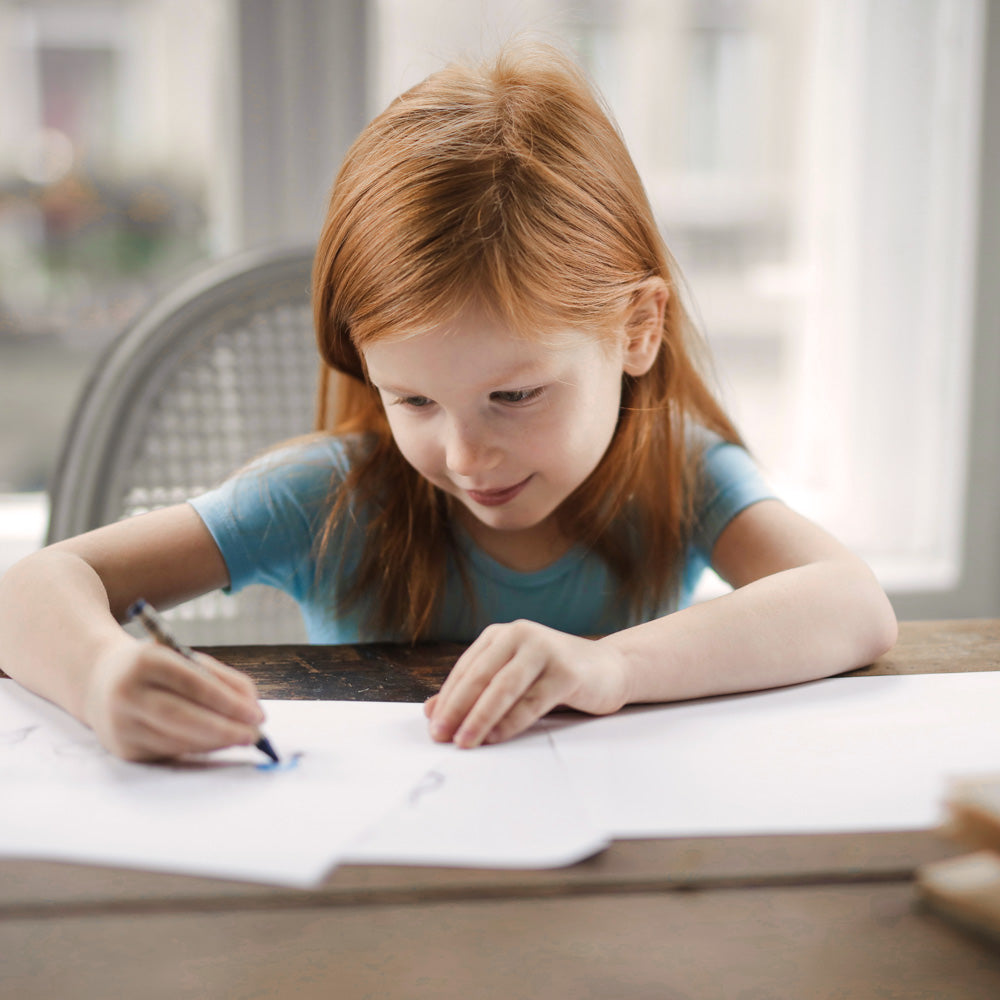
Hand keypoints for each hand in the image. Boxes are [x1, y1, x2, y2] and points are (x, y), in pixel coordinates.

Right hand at [82, 636, 265, 761]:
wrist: (98, 680)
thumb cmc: (154, 667)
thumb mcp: (182, 657)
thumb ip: (219, 677)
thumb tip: (252, 706)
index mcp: (146, 661)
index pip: (194, 684)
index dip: (229, 702)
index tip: (258, 715)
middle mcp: (128, 693)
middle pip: (183, 717)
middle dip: (226, 729)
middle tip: (255, 735)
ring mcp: (121, 723)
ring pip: (178, 739)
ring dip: (217, 742)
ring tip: (243, 738)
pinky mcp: (123, 748)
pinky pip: (169, 751)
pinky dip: (199, 748)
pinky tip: (218, 743)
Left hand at [424, 620, 627, 747]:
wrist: (609, 668)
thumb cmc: (553, 676)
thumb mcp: (511, 677)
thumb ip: (475, 691)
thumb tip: (431, 712)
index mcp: (501, 635)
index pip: (466, 669)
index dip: (447, 698)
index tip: (433, 726)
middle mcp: (520, 635)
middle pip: (481, 676)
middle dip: (457, 709)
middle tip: (442, 736)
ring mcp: (545, 650)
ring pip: (503, 688)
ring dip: (480, 718)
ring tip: (465, 741)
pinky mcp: (566, 672)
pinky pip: (531, 701)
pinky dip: (510, 722)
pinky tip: (496, 737)